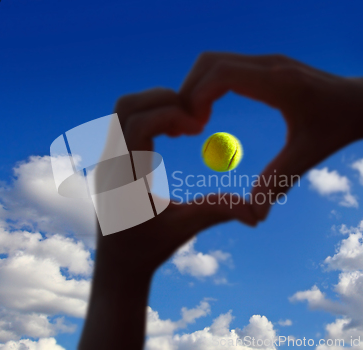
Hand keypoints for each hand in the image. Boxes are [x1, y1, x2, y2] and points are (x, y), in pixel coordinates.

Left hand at [96, 87, 256, 277]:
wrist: (118, 264)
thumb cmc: (150, 249)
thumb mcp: (185, 228)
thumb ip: (218, 213)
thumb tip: (257, 213)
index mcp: (124, 180)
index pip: (138, 125)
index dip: (170, 115)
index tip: (197, 127)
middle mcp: (109, 164)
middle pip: (126, 106)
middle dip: (162, 99)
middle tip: (193, 116)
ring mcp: (105, 159)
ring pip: (123, 109)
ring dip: (155, 104)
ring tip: (185, 123)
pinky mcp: (110, 158)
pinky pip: (124, 120)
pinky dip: (150, 114)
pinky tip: (173, 131)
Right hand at [179, 52, 362, 220]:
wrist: (359, 102)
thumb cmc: (336, 129)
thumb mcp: (306, 157)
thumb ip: (277, 183)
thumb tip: (254, 216)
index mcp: (278, 84)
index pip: (221, 74)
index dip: (197, 97)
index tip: (194, 127)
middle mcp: (269, 64)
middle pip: (208, 63)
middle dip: (188, 92)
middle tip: (190, 127)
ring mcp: (265, 61)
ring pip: (211, 61)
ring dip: (196, 88)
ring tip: (197, 122)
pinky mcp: (263, 64)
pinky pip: (221, 67)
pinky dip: (207, 86)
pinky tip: (209, 113)